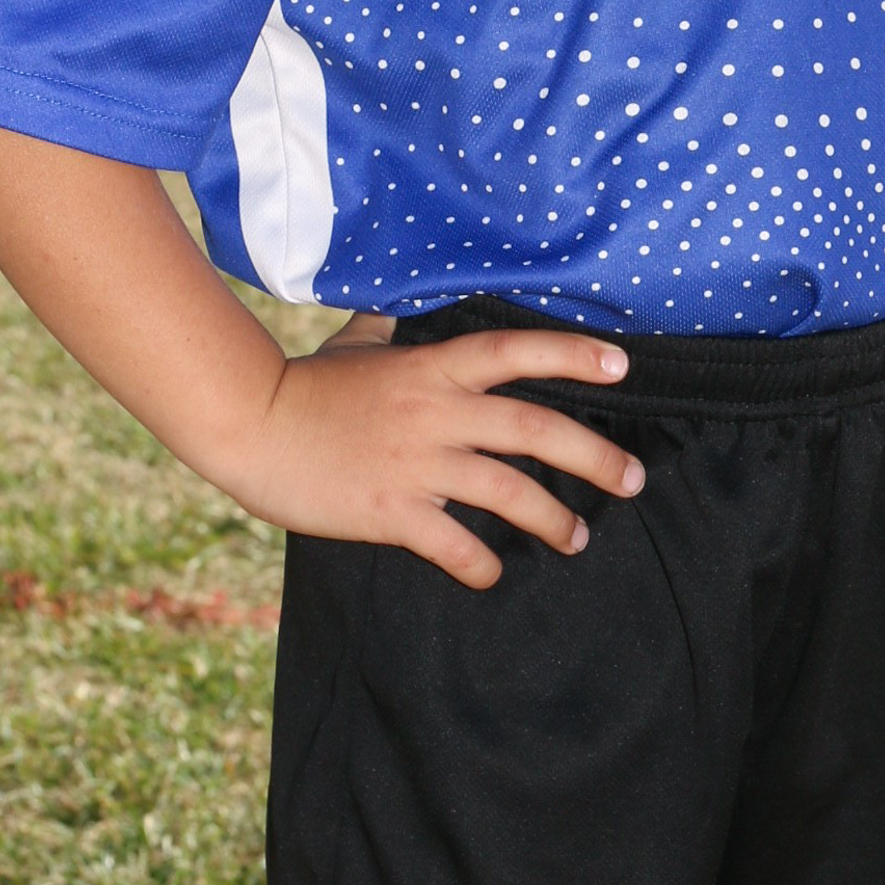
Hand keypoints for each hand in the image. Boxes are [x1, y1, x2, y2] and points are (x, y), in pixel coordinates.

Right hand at [231, 321, 645, 588]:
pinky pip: (453, 545)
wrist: (252, 427)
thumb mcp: (355, 341)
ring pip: (508, 492)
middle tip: (633, 480)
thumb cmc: (304, 384)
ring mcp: (417, 463)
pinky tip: (491, 574)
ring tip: (577, 540)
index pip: (516, 351)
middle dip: (594, 457)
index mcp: (433, 368)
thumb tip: (399, 310)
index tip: (620, 364)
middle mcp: (437, 411)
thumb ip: (389, 328)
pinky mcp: (392, 510)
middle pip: (535, 429)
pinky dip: (480, 565)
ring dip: (553, 520)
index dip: (572, 355)